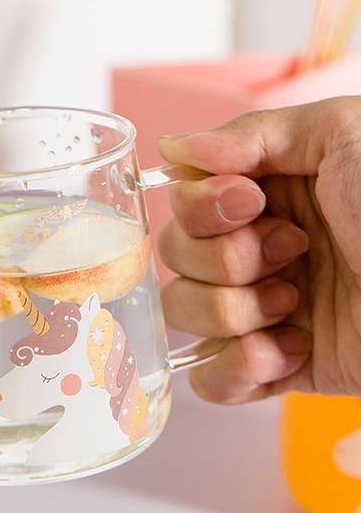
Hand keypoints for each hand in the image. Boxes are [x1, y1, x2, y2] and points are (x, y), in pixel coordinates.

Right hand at [157, 98, 360, 402]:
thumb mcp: (344, 136)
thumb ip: (251, 133)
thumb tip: (170, 147)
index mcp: (265, 194)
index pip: (182, 200)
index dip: (201, 207)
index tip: (251, 203)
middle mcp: (255, 249)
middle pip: (175, 257)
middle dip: (223, 260)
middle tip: (293, 252)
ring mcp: (261, 309)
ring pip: (183, 315)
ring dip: (232, 312)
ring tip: (296, 304)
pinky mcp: (277, 366)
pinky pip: (209, 380)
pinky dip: (232, 371)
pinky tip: (285, 353)